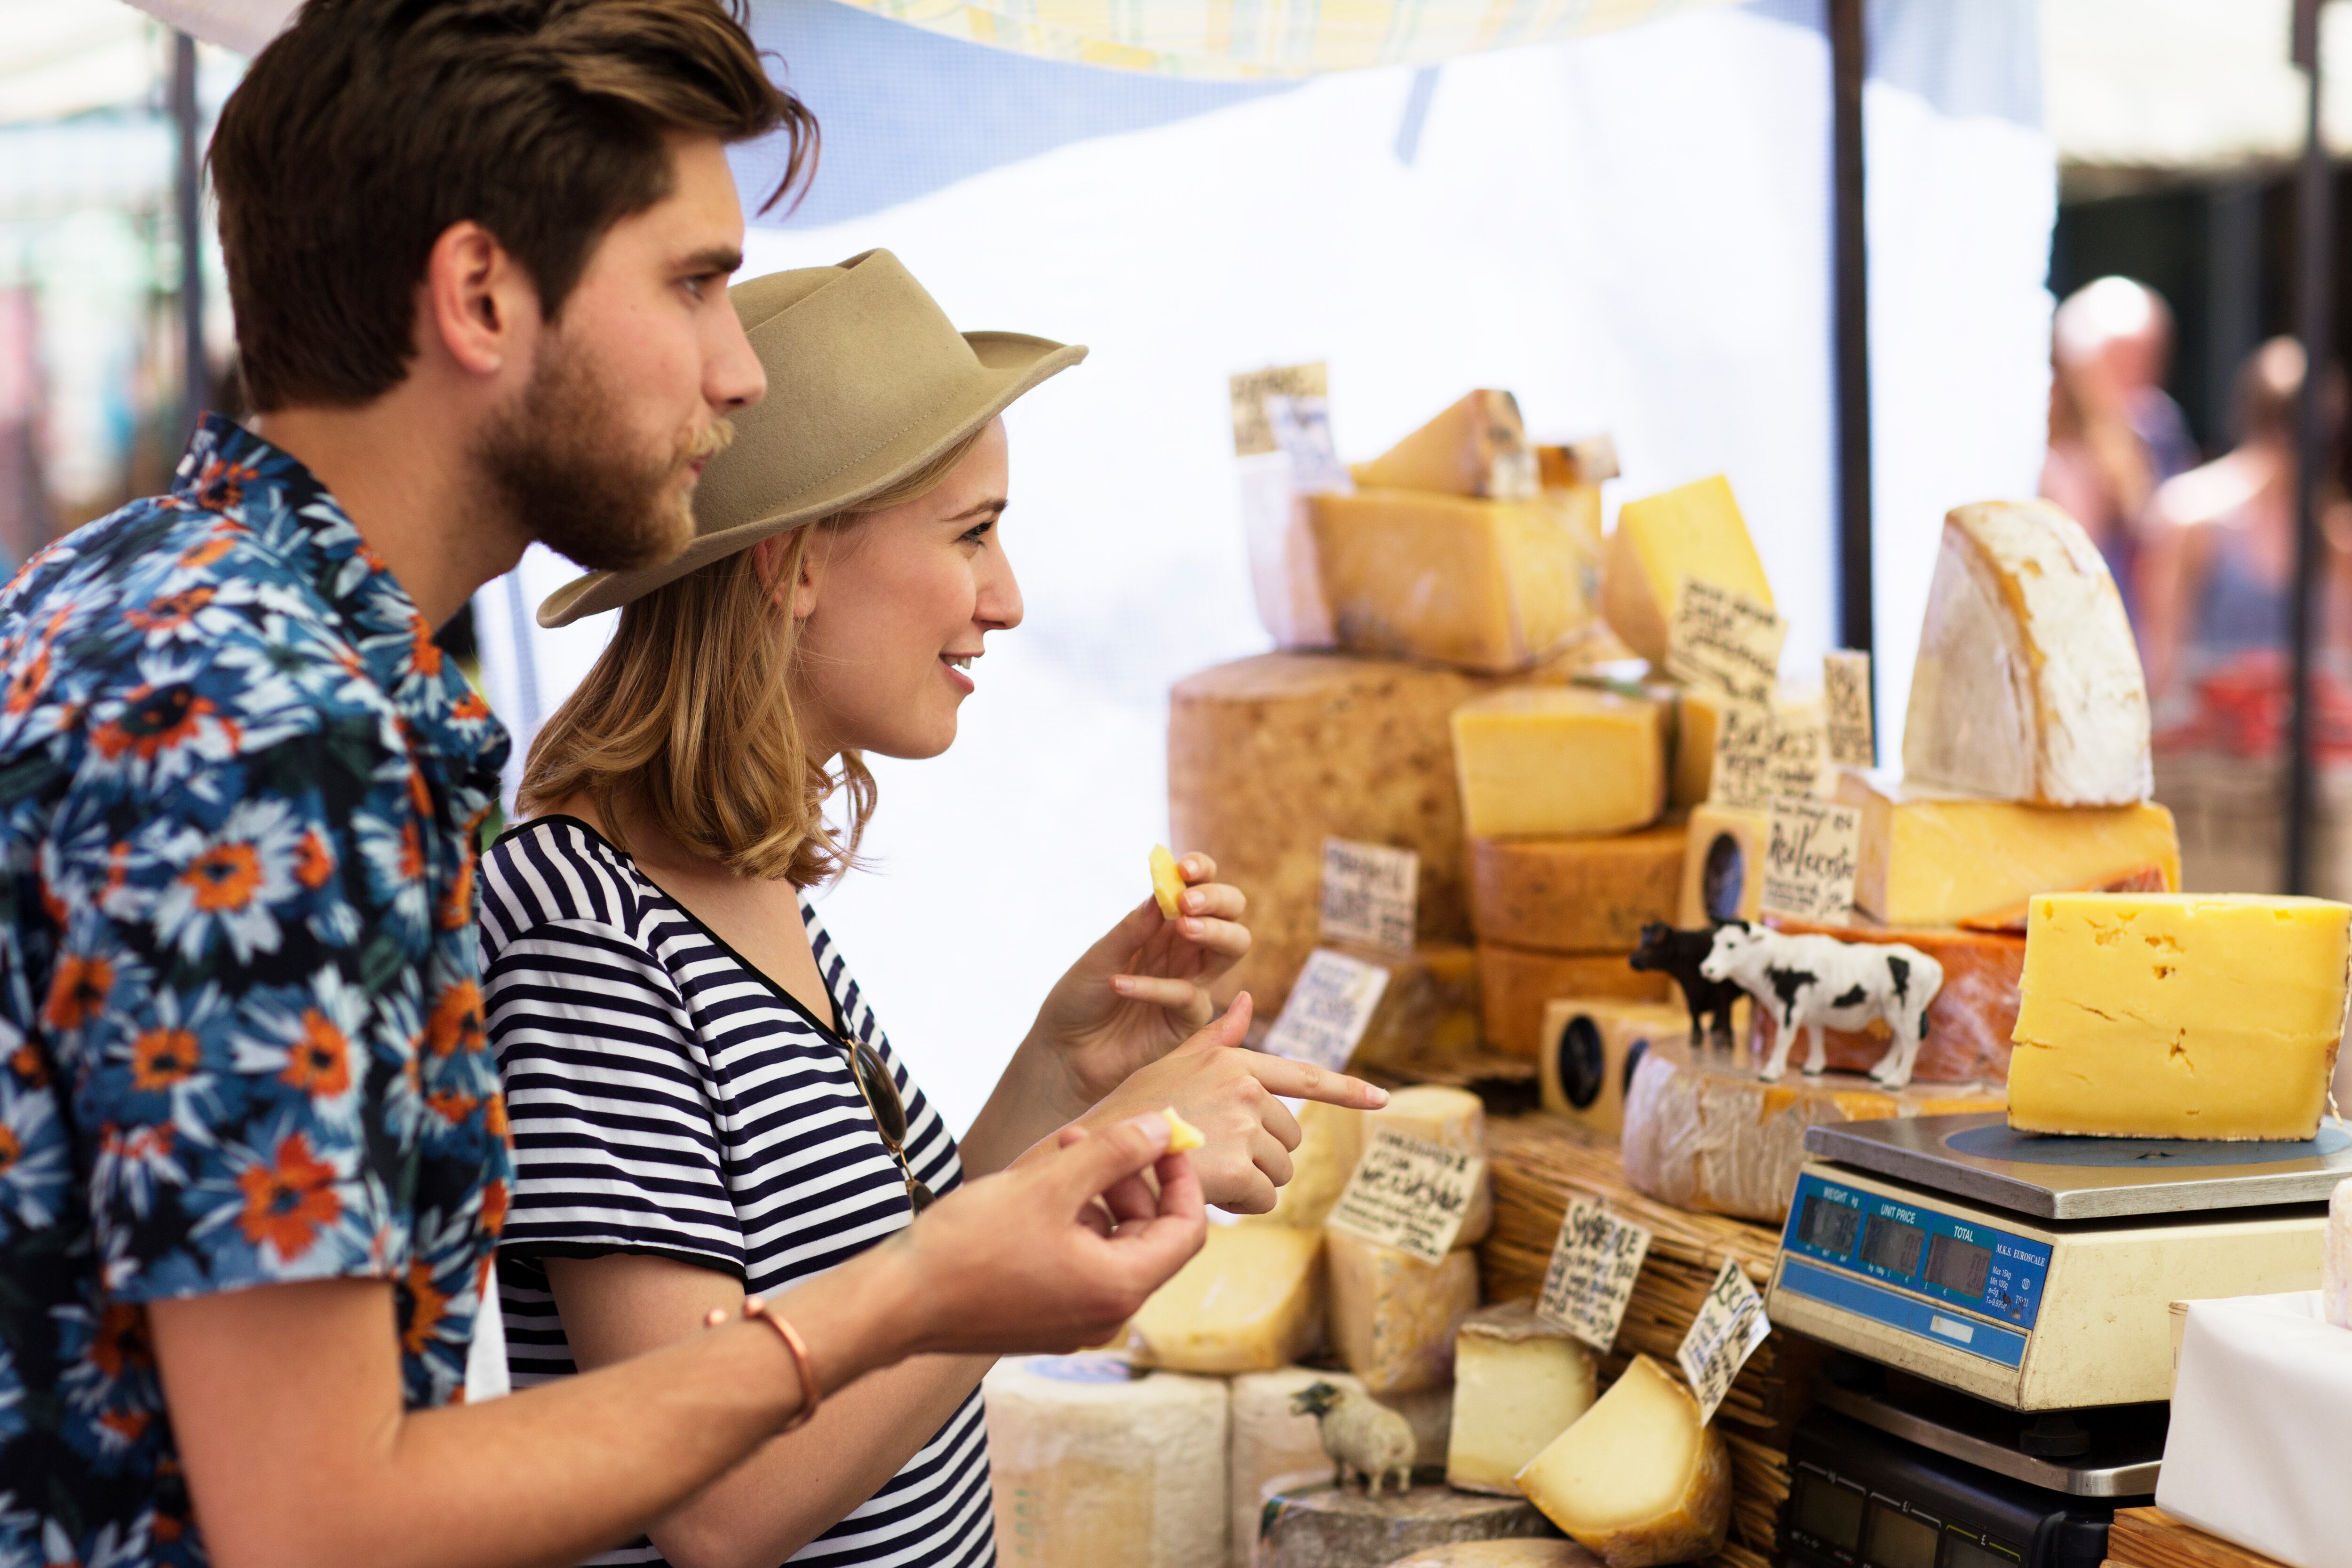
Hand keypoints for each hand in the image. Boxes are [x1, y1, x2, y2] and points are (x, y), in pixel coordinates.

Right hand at [887, 1111, 1206, 1355]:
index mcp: (1120, 1288)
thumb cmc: (969, 1245)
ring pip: (1109, 1247)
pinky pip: (1078, 1266)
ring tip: (1055, 1154)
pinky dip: (1070, 1225)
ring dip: (1095, 1196)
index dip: (1182, 1178)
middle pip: (1148, 1237)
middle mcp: (1106, 1316)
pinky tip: (1034, 1192)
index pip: (1187, 1229)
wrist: (896, 1303)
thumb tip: (1165, 1128)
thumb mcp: (1049, 1184)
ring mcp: (1073, 1324)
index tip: (1164, 1139)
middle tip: (1092, 1136)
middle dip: (1128, 1180)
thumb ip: (1115, 1152)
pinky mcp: (1042, 1321)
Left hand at [1027, 850, 1249, 1105]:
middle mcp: (1186, 950)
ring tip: (1182, 925)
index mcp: (1165, 925)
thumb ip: (1133, 927)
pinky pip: (1189, 996)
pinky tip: (1119, 984)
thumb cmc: (1080, 998)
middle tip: (1186, 903)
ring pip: (1233, 948)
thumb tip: (1162, 893)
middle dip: (1218, 900)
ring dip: (1213, 931)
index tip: (1185, 869)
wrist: (1064, 1051)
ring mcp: (1192, 984)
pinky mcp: (1188, 1020)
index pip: (1200, 888)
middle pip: (1231, 914)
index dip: (1203, 872)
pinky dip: (1155, 987)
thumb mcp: (1099, 955)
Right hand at [1072, 998, 1388, 1214]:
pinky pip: (1263, 1198)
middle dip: (1259, 1156)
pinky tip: (1205, 1190)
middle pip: (1287, 1138)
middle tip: (1211, 1156)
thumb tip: (1247, 1000)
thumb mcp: (1170, 1064)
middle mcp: (1246, 1087)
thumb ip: (1214, 1039)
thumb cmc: (1130, 1110)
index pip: (1304, 1077)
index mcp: (1233, 1060)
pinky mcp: (1240, 1166)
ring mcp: (1245, 1126)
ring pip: (1278, 1172)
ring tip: (1203, 1170)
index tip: (1383, 1099)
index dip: (1347, 1091)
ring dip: (1249, 1182)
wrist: (1099, 1154)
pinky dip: (1239, 1204)